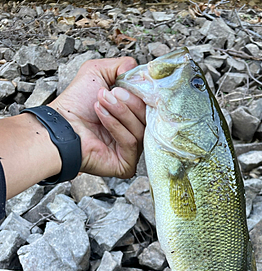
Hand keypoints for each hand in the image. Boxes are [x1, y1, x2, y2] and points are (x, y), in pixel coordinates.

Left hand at [49, 57, 145, 178]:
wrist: (61, 126)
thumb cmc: (75, 105)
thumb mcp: (97, 72)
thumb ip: (121, 66)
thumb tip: (139, 72)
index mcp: (130, 114)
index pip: (149, 105)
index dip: (141, 93)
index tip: (126, 84)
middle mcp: (132, 131)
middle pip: (147, 116)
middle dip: (129, 101)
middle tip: (109, 94)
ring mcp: (130, 150)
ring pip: (141, 129)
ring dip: (119, 112)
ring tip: (100, 103)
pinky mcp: (126, 164)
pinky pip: (132, 142)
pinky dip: (116, 126)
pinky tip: (101, 116)